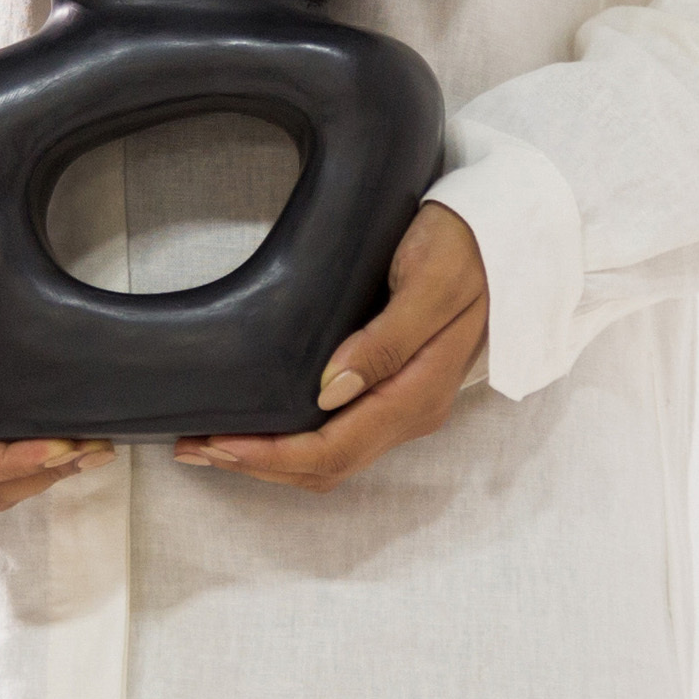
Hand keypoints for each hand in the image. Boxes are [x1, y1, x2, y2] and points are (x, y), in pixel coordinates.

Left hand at [172, 201, 486, 491]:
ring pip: (332, 458)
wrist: (504, 233)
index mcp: (419, 393)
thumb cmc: (464, 247)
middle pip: (327, 466)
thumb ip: (386, 340)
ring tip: (212, 442)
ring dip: (271, 460)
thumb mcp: (429, 282)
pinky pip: (341, 436)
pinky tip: (261, 423)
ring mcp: (406, 404)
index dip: (271, 456)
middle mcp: (412, 411)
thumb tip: (331, 393)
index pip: (334, 449)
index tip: (218, 443)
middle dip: (257, 465)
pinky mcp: (396, 390)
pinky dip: (294, 441)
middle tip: (193, 447)